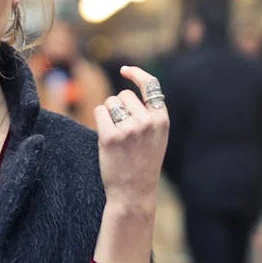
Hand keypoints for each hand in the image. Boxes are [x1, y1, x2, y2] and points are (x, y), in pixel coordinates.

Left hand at [92, 66, 169, 213]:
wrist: (134, 192)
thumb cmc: (143, 163)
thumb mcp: (156, 137)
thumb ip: (149, 114)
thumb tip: (128, 90)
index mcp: (162, 119)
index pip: (151, 85)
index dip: (136, 74)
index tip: (124, 70)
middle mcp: (147, 121)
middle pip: (123, 95)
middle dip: (119, 107)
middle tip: (124, 131)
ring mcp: (129, 128)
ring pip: (110, 103)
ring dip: (109, 115)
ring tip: (118, 137)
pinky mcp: (110, 136)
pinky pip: (99, 112)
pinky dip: (100, 121)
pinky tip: (107, 138)